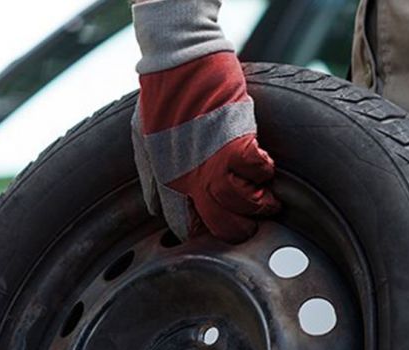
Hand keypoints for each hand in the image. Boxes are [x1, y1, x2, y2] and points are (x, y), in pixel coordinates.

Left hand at [130, 0, 279, 241]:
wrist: (177, 58)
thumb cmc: (160, 94)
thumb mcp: (143, 139)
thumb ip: (151, 176)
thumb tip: (155, 208)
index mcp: (167, 177)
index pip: (185, 223)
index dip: (203, 232)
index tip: (216, 228)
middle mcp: (191, 174)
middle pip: (220, 222)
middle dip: (237, 230)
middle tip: (249, 225)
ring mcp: (215, 157)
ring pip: (242, 202)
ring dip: (258, 205)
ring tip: (265, 201)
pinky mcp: (236, 138)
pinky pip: (258, 169)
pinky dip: (265, 172)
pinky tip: (264, 167)